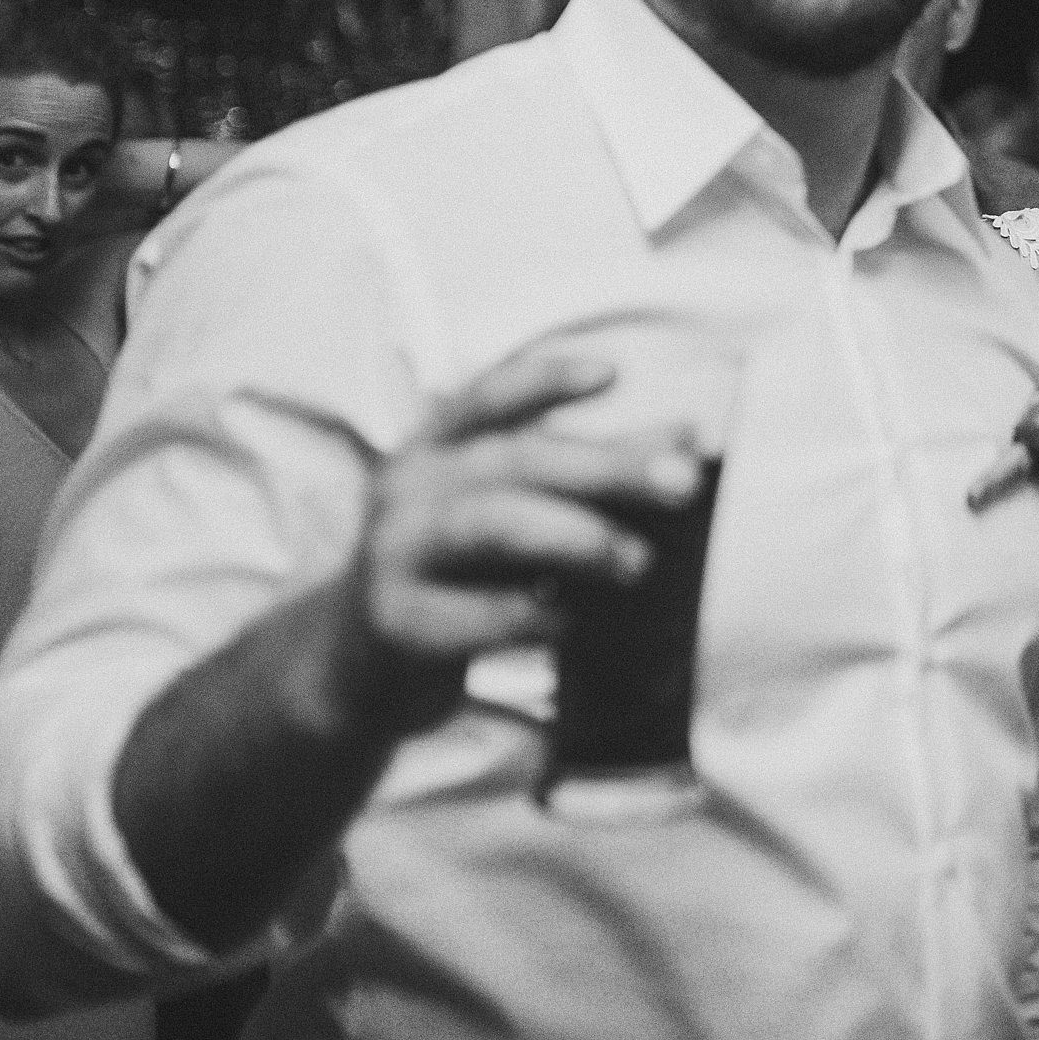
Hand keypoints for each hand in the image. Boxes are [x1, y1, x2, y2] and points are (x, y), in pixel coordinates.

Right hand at [331, 348, 707, 734]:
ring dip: (575, 538)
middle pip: (513, 461)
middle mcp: (408, 489)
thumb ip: (587, 475)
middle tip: (683, 482)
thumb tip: (684, 438)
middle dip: (606, 467)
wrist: (354, 665)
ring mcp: (393, 554)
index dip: (547, 381)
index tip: (614, 373)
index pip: (488, 397)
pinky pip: (474, 616)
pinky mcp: (395, 623)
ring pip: (491, 527)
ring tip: (638, 561)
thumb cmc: (454, 574)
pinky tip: (572, 622)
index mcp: (435, 448)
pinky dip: (533, 616)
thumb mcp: (506, 512)